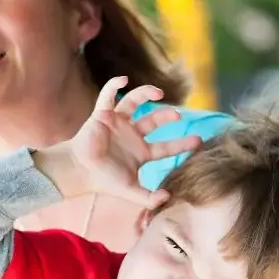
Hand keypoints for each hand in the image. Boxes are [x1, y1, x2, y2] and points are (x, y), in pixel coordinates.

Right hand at [42, 76, 200, 208]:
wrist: (80, 172)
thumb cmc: (104, 181)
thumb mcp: (130, 191)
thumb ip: (149, 198)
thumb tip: (169, 197)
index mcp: (141, 152)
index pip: (166, 147)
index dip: (182, 144)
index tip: (198, 141)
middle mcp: (132, 135)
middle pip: (154, 120)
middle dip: (166, 116)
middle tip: (177, 115)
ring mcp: (118, 123)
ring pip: (134, 103)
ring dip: (145, 94)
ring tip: (157, 92)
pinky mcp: (102, 115)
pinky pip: (108, 96)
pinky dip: (114, 85)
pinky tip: (123, 80)